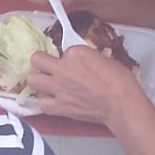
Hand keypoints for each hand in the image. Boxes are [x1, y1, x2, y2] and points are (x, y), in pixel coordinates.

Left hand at [26, 45, 141, 124]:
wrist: (122, 105)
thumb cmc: (120, 83)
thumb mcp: (104, 59)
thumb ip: (87, 58)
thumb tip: (82, 62)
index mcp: (76, 53)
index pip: (62, 48)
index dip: (67, 56)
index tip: (71, 60)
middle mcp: (63, 69)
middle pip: (36, 59)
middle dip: (41, 62)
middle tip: (48, 67)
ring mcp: (59, 88)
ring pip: (33, 80)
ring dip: (40, 81)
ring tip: (48, 84)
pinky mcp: (60, 106)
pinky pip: (42, 104)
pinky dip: (47, 103)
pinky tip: (54, 101)